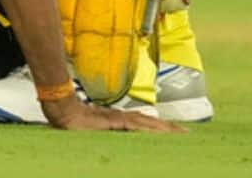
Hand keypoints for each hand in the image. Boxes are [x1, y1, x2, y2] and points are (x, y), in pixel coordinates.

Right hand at [45, 95, 182, 132]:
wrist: (63, 111)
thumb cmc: (76, 123)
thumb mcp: (96, 132)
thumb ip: (108, 134)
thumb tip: (115, 141)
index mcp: (122, 120)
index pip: (147, 125)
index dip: (163, 128)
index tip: (178, 133)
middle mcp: (123, 118)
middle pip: (152, 124)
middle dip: (170, 129)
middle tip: (188, 135)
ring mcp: (119, 119)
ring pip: (147, 124)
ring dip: (165, 129)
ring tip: (180, 134)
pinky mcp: (113, 122)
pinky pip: (134, 126)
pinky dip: (147, 129)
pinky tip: (157, 133)